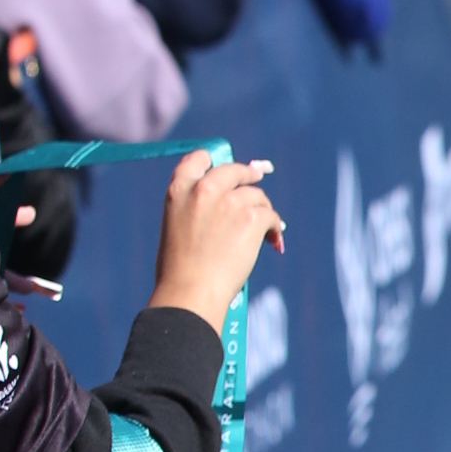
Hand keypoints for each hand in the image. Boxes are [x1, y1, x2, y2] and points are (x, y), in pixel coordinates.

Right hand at [147, 146, 281, 326]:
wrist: (190, 292)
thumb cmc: (179, 270)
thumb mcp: (176, 227)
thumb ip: (194, 208)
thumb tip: (222, 205)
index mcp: (178, 190)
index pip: (198, 159)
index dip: (213, 161)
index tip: (224, 167)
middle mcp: (204, 189)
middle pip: (233, 171)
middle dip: (247, 174)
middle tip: (257, 178)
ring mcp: (229, 202)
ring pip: (256, 196)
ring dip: (261, 210)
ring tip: (264, 230)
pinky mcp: (251, 218)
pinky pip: (270, 215)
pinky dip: (274, 228)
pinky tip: (273, 241)